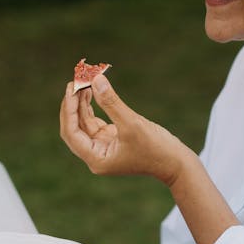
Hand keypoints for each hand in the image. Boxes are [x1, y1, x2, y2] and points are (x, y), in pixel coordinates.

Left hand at [59, 75, 186, 184]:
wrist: (175, 163)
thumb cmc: (156, 148)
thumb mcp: (132, 123)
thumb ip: (111, 102)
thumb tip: (95, 80)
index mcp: (96, 158)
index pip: (71, 132)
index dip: (68, 109)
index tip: (72, 88)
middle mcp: (96, 154)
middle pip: (74, 127)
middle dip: (72, 104)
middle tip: (75, 81)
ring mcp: (103, 146)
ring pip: (84, 122)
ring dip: (81, 102)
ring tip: (83, 81)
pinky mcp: (112, 139)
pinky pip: (95, 121)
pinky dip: (91, 106)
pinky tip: (90, 90)